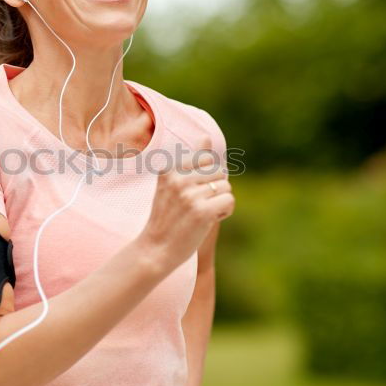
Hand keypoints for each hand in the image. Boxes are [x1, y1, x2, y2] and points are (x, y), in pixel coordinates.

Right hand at [138, 134, 233, 275]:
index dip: (207, 178)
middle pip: (219, 172)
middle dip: (215, 189)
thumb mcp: (172, 185)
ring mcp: (190, 195)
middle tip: (197, 207)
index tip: (192, 193)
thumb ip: (191, 161)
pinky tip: (209, 220)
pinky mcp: (202, 211)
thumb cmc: (167, 218)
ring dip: (220, 202)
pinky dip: (224, 212)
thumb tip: (206, 136)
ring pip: (226, 187)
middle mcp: (178, 179)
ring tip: (201, 214)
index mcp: (170, 170)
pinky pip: (229, 201)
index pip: (206, 159)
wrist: (155, 249)